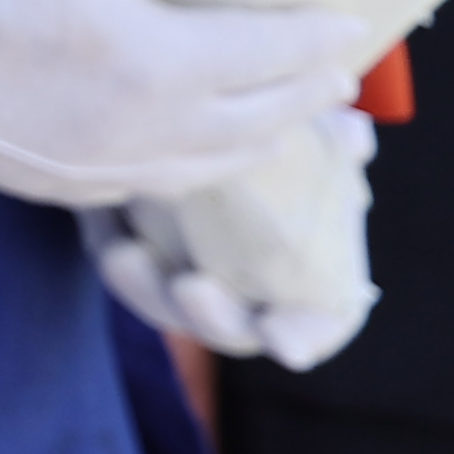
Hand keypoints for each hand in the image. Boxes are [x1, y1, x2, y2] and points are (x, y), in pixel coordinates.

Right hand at [0, 0, 363, 211]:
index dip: (319, 35)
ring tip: (285, 121)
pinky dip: (199, 169)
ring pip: (214, 165)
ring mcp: (105, 168)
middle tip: (339, 77)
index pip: (273, 50)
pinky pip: (157, 187)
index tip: (354, 23)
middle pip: (258, 119)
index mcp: (167, 63)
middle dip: (307, 95)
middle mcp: (152, 131)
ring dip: (262, 140)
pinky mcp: (61, 186)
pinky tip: (194, 154)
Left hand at [86, 109, 382, 371]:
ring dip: (142, 288)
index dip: (301, 336)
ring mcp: (188, 280)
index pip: (312, 327)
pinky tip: (99, 212)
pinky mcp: (133, 249)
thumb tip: (354, 135)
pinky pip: (115, 259)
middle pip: (228, 327)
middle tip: (192, 289)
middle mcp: (248, 294)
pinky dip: (108, 240)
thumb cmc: (279, 136)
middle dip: (211, 317)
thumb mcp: (307, 134)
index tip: (285, 342)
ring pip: (161, 304)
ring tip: (124, 253)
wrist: (207, 111)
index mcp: (308, 279)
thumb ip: (332, 144)